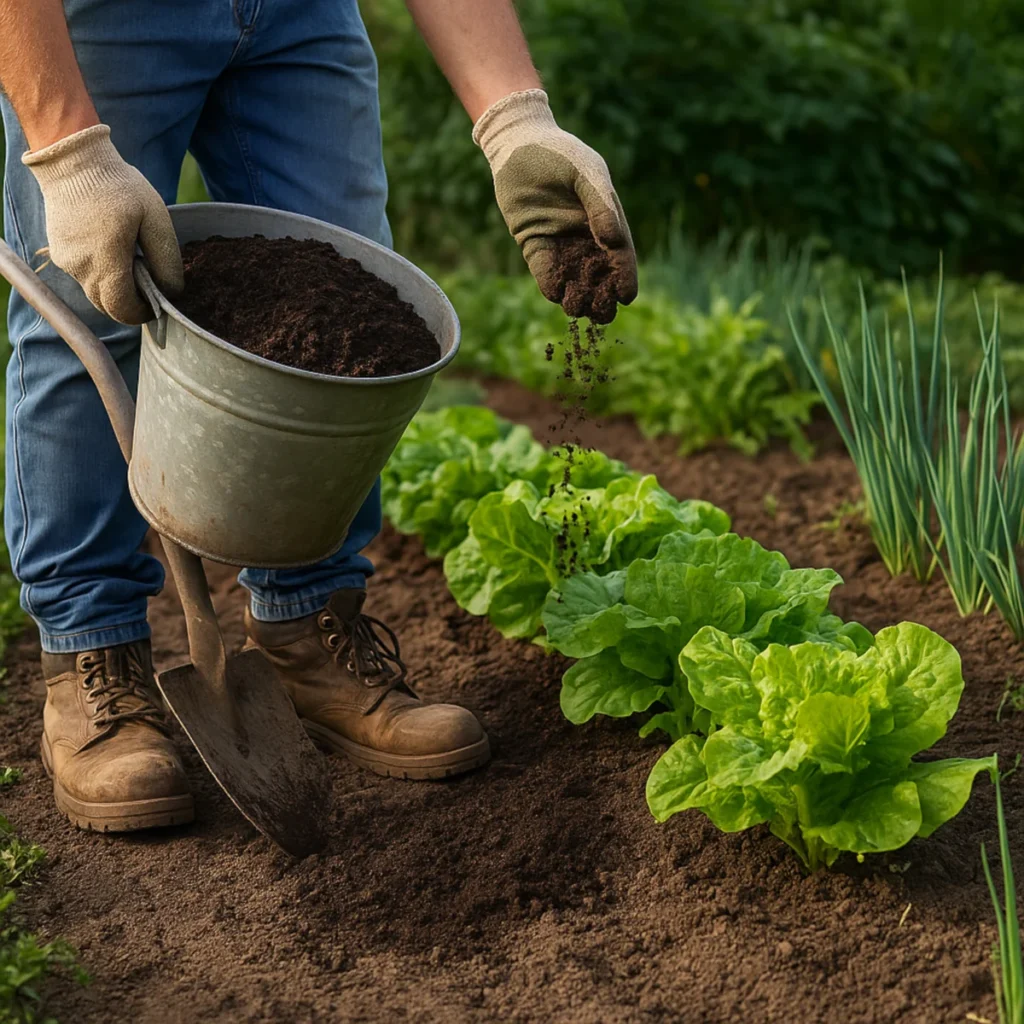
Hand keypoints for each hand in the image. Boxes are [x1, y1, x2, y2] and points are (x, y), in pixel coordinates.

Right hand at [23, 124, 182, 323]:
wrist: (73, 161)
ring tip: (130, 260)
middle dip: (130, 304)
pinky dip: (102, 275)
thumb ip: (166, 259)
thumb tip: (171, 292)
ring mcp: (66, 262)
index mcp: (105, 259)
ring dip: (116, 289)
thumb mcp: (156, 219)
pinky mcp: (59, 254)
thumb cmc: (119, 187)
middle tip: (148, 283)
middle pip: (108, 307)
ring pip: (95, 293)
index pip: (122, 308)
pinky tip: (112, 250)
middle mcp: (81, 267)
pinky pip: (85, 277)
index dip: (142, 313)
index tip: (156, 304)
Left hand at [473, 90, 636, 323]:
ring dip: (576, 296)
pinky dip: (550, 283)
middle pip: (599, 275)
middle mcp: (585, 236)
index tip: (627, 297)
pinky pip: (544, 270)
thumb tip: (614, 241)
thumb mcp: (586, 173)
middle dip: (602, 297)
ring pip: (573, 278)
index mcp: (605, 220)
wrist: (518, 143)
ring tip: (576, 308)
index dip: (625, 277)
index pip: (620, 255)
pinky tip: (555, 293)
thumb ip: (600, 204)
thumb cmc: (559, 153)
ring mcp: (559, 242)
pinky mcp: (533, 243)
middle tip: (602, 314)